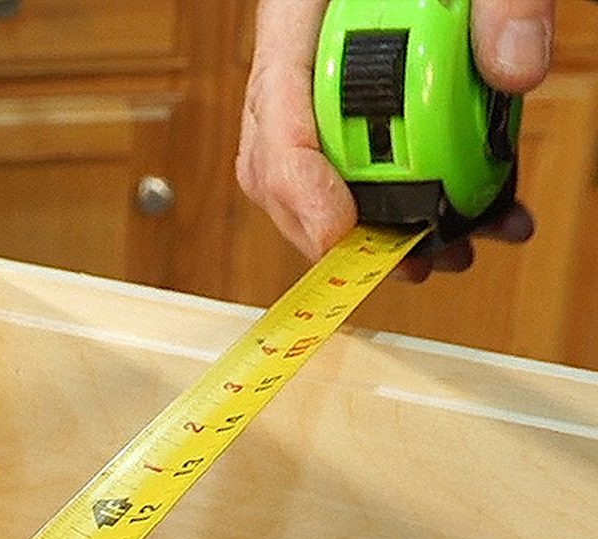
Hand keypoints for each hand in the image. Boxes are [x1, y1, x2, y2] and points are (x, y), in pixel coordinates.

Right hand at [239, 0, 548, 280]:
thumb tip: (516, 71)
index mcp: (299, 9)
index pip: (274, 108)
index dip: (299, 183)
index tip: (343, 229)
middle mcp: (297, 56)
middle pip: (279, 167)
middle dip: (338, 231)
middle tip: (407, 260)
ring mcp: (317, 86)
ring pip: (312, 180)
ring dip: (376, 230)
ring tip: (453, 250)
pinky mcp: (352, 103)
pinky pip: (357, 165)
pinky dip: (409, 201)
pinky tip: (473, 210)